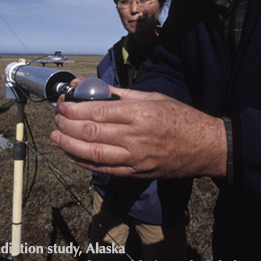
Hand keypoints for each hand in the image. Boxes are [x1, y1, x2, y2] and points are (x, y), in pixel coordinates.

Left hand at [51, 87, 226, 178]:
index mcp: (140, 113)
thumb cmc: (181, 118)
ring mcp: (135, 158)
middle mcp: (136, 136)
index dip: (75, 109)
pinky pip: (104, 169)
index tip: (63, 104)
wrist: (205, 146)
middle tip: (56, 118)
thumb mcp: (154, 97)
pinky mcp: (136, 173)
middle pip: (91, 132)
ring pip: (93, 153)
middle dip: (67, 125)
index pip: (98, 111)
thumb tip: (94, 86)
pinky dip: (83, 163)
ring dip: (69, 145)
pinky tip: (71, 155)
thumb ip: (122, 93)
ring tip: (55, 136)